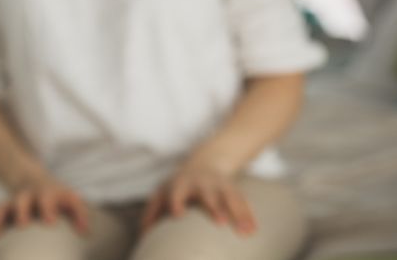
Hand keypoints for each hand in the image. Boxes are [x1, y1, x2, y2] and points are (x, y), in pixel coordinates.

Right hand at [0, 173, 89, 244]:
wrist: (31, 178)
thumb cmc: (57, 198)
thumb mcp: (69, 200)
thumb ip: (79, 214)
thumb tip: (85, 232)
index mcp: (50, 193)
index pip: (51, 197)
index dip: (49, 207)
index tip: (50, 221)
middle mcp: (31, 196)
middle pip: (25, 199)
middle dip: (23, 210)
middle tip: (22, 224)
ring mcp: (16, 201)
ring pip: (7, 206)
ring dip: (1, 219)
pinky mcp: (6, 208)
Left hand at [140, 161, 255, 236]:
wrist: (205, 162)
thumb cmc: (179, 186)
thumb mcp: (163, 193)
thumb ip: (152, 213)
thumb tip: (143, 235)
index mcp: (181, 184)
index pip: (177, 192)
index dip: (176, 201)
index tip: (177, 214)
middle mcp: (202, 183)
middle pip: (208, 194)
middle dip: (214, 206)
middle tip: (220, 222)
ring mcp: (219, 185)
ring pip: (230, 197)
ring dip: (238, 213)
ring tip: (244, 232)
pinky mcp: (233, 190)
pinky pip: (243, 202)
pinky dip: (249, 215)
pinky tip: (254, 230)